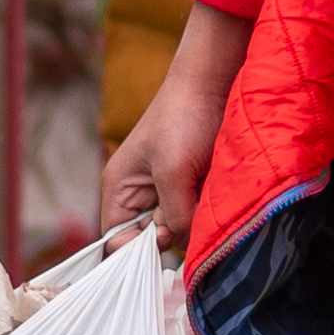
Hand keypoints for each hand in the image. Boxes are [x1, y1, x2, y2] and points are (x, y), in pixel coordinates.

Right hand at [103, 4, 248, 240]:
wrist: (218, 81)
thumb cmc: (185, 117)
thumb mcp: (173, 170)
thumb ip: (174, 215)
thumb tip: (182, 246)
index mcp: (119, 191)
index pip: (116, 243)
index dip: (136, 253)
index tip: (163, 244)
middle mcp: (141, 198)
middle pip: (149, 244)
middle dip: (169, 239)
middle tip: (189, 221)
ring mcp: (169, 195)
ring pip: (177, 233)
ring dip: (194, 226)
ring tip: (205, 203)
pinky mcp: (194, 191)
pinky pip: (197, 219)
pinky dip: (208, 217)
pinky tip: (217, 203)